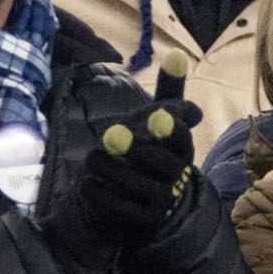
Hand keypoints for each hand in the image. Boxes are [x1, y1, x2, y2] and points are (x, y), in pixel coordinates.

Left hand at [86, 93, 203, 242]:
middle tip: (109, 137)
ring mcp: (164, 200)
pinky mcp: (145, 220)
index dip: (170, 129)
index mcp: (183, 149)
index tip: (156, 118)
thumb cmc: (154, 149)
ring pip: (137, 184)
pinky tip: (89, 184)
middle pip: (158, 162)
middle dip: (132, 149)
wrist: (154, 201)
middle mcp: (179, 175)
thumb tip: (175, 53)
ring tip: (92, 160)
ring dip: (111, 170)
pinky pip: (122, 207)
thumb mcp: (160, 121)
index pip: (181, 138)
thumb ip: (169, 91)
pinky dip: (103, 195)